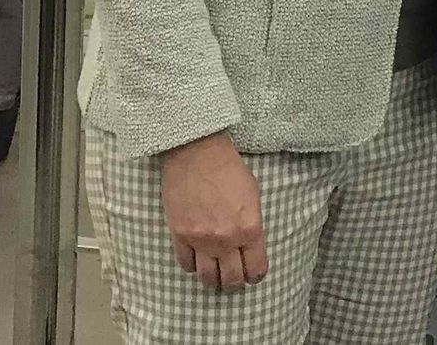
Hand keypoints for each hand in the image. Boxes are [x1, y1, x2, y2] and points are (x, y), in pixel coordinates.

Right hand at [160, 131, 266, 288]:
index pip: (256, 268)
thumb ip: (251, 224)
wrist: (197, 153)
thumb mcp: (253, 195)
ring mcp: (200, 240)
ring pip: (208, 278)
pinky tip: (197, 259)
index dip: (256, 275)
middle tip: (235, 278)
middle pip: (232, 279)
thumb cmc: (229, 169)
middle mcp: (226, 239)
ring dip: (214, 279)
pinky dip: (193, 266)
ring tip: (216, 274)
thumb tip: (249, 243)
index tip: (253, 274)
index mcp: (249, 228)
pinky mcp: (179, 235)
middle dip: (236, 282)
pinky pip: (186, 264)